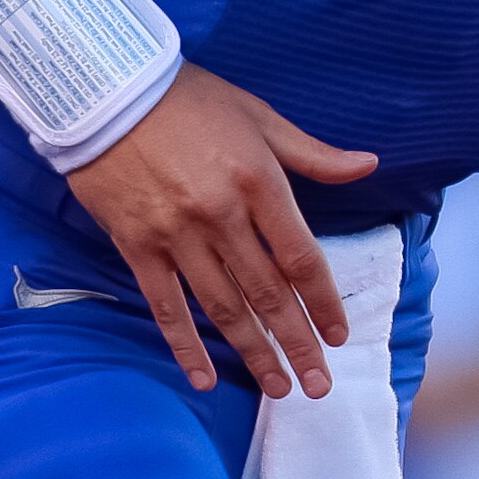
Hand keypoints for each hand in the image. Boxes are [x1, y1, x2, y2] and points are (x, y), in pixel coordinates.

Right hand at [63, 63, 378, 397]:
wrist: (109, 91)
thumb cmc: (191, 100)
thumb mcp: (260, 117)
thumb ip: (313, 154)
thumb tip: (368, 166)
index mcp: (259, 181)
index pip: (301, 256)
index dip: (323, 301)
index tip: (339, 335)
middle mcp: (221, 214)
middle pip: (268, 292)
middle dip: (297, 342)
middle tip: (318, 384)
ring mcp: (177, 234)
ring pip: (223, 307)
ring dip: (253, 351)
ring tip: (278, 386)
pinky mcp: (137, 245)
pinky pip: (165, 306)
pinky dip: (185, 345)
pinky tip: (204, 377)